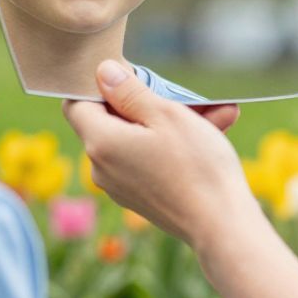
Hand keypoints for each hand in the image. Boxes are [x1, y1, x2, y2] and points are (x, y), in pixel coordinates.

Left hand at [63, 61, 256, 248]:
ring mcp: (118, 186)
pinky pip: (145, 160)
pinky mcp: (137, 197)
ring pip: (134, 139)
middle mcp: (100, 168)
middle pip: (109, 120)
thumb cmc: (196, 165)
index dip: (99, 85)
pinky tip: (209, 134)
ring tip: (214, 114)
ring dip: (167, 122)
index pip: (76, 103)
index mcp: (101, 142)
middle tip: (185, 95)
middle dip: (146, 102)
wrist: (221, 225)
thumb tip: (101, 72)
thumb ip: (128, 91)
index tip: (133, 78)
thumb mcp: (165, 114)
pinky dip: (169, 145)